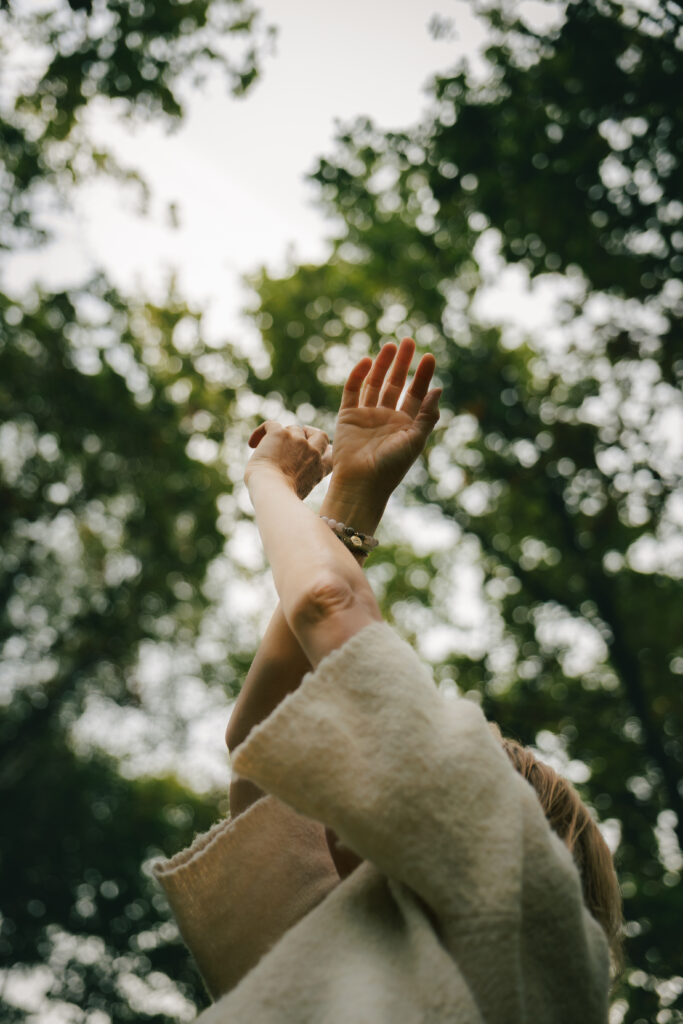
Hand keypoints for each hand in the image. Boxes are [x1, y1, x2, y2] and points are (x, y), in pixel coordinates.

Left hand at [245, 422, 331, 499]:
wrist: (271, 492)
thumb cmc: (280, 500)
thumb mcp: (300, 493)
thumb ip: (301, 481)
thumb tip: (288, 477)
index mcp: (319, 470)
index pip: (331, 454)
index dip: (325, 450)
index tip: (317, 451)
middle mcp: (312, 453)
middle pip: (321, 435)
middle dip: (310, 433)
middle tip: (296, 436)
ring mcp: (298, 441)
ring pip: (292, 429)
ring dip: (281, 437)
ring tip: (266, 450)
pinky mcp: (280, 434)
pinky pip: (270, 424)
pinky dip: (260, 433)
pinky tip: (252, 444)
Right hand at [332, 338, 440, 499]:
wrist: (361, 484)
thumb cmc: (391, 467)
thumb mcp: (415, 441)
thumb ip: (427, 415)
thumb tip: (438, 389)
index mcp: (406, 425)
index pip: (416, 394)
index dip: (422, 376)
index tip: (429, 357)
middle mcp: (387, 417)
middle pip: (396, 384)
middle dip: (403, 364)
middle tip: (409, 341)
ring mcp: (366, 416)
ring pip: (375, 384)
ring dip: (383, 365)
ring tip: (391, 346)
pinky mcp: (347, 416)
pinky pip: (353, 391)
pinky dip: (358, 376)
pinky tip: (367, 361)